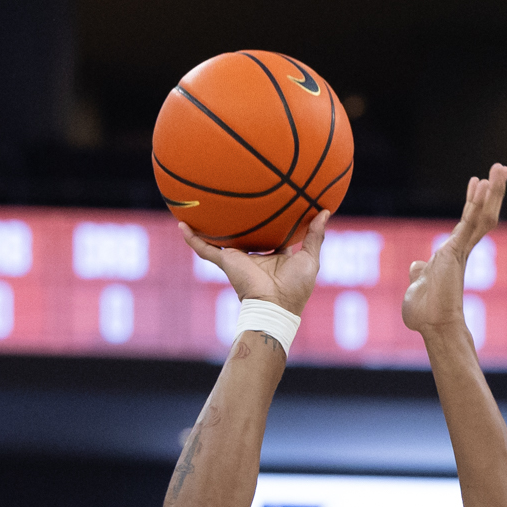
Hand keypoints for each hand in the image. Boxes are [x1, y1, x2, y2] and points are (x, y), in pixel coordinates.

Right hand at [179, 209, 328, 316]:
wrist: (276, 304)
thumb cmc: (296, 288)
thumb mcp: (310, 259)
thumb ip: (315, 236)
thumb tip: (325, 211)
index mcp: (274, 256)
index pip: (270, 236)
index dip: (271, 223)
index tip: (272, 206)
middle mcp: (254, 256)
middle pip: (243, 234)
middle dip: (237, 221)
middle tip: (233, 201)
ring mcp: (238, 259)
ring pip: (220, 239)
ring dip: (208, 228)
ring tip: (198, 209)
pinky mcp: (226, 262)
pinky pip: (205, 249)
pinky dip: (193, 239)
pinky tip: (181, 225)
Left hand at [404, 164, 506, 336]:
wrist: (433, 325)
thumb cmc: (425, 312)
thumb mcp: (419, 285)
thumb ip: (420, 273)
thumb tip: (416, 265)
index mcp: (451, 255)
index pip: (468, 223)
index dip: (474, 203)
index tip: (476, 182)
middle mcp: (460, 250)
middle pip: (482, 214)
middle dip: (492, 191)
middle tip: (500, 168)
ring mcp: (460, 250)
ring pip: (482, 215)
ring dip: (492, 191)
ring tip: (500, 168)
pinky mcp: (456, 251)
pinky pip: (470, 223)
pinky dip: (477, 204)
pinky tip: (484, 185)